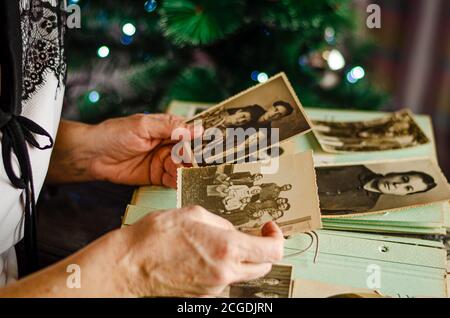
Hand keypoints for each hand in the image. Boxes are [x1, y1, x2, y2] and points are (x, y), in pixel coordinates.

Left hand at [86, 114, 194, 187]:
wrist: (93, 156)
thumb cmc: (115, 134)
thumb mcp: (144, 126)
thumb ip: (171, 128)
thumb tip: (198, 128)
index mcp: (168, 128)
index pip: (191, 132)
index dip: (202, 139)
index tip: (213, 145)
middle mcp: (169, 144)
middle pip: (190, 152)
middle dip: (195, 158)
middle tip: (199, 163)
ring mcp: (164, 161)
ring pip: (183, 167)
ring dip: (186, 171)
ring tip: (185, 173)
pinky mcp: (157, 176)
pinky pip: (173, 180)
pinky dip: (178, 182)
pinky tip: (180, 182)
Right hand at [118, 206, 283, 296]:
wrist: (128, 268)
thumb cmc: (153, 239)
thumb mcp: (192, 214)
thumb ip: (220, 222)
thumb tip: (232, 229)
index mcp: (226, 248)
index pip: (272, 251)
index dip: (277, 238)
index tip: (269, 229)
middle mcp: (225, 272)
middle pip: (263, 266)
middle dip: (263, 249)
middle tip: (253, 235)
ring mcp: (214, 287)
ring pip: (243, 274)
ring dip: (241, 259)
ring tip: (217, 243)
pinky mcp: (203, 295)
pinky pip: (223, 280)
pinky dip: (223, 268)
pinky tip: (203, 256)